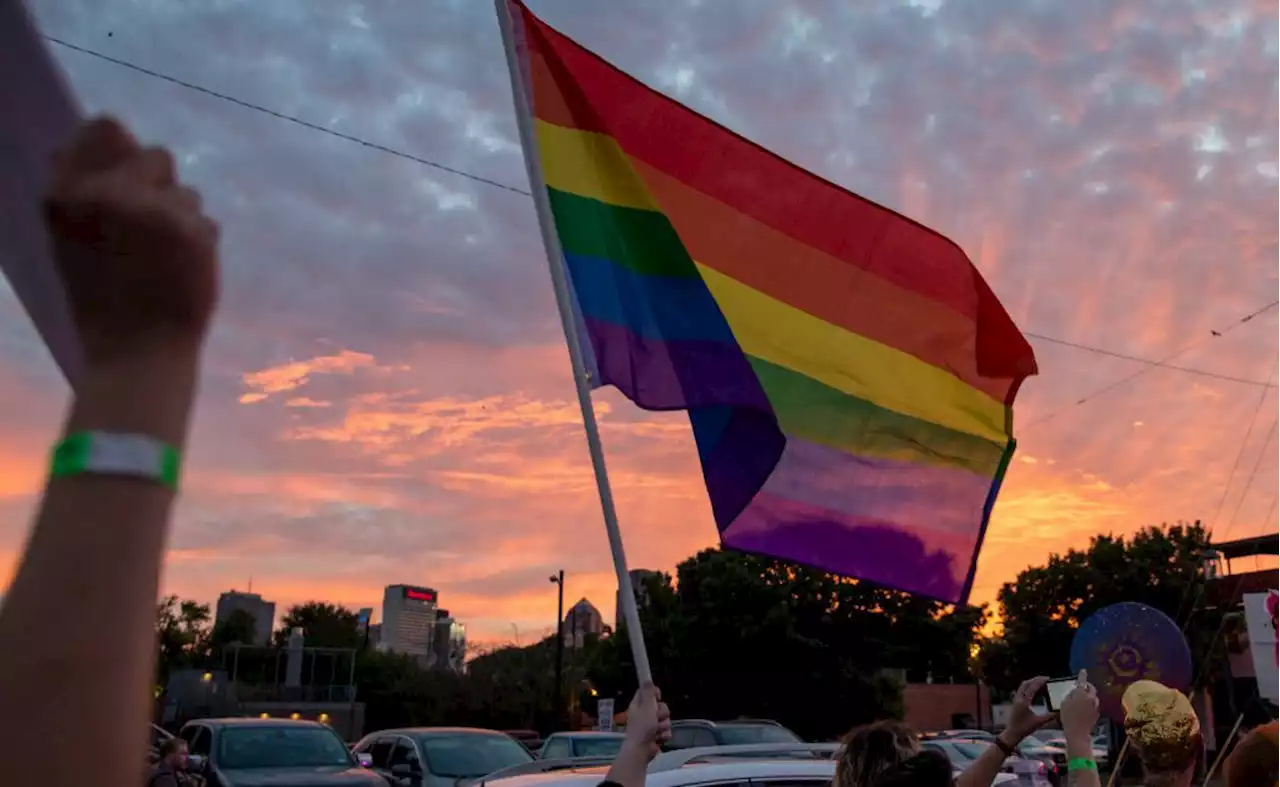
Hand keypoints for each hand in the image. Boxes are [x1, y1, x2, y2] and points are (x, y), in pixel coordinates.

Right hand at [43, 116, 218, 365]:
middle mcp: (113, 195)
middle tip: (151, 223)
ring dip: (180, 216)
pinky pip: (206, 221)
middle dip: (159, 185)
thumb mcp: (66, 244)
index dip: (121, 145)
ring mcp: (158, 212)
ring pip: (187, 192)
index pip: (105, 130)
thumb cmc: (98, 302)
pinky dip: (198, 242)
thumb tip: (69, 148)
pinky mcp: (196, 232)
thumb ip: (73, 193)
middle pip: (157, 156)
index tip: (126, 168)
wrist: (137, 352)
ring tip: (162, 256)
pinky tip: (182, 270)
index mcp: (70, 194)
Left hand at [621, 682, 671, 758]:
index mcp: (638, 705)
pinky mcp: (656, 736)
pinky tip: (659, 739)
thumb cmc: (642, 727)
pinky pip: (666, 731)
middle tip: (657, 717)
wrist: (641, 750)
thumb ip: (648, 693)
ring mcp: (651, 725)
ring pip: (665, 719)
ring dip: (664, 725)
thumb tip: (646, 678)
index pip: (646, 693)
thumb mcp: (646, 707)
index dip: (654, 693)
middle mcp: (644, 714)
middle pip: (660, 706)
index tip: (658, 696)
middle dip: (662, 712)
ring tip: (657, 731)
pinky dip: (664, 735)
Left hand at [1001, 675, 1054, 745]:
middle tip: (1045, 679)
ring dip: (1031, 683)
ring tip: (1041, 683)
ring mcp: (1016, 699)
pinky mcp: (1015, 702)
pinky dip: (1028, 687)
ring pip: (1023, 686)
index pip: (1032, 687)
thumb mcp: (1038, 722)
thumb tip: (1060, 712)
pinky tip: (1035, 691)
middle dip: (1035, 679)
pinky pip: (1022, 690)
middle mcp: (1018, 698)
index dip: (1039, 681)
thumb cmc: (1024, 728)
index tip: (1047, 678)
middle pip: (1025, 683)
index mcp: (1024, 701)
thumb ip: (1049, 717)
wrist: (1012, 733)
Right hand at [1060, 670, 1099, 738]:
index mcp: (1081, 693)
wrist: (1078, 732)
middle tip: (1081, 687)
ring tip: (1082, 699)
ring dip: (1089, 695)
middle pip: (1091, 688)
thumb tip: (1075, 692)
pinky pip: (1094, 704)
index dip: (1082, 675)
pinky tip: (1084, 708)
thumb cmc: (1068, 717)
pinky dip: (1090, 703)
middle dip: (1087, 686)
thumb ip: (1070, 695)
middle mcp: (1090, 698)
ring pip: (1093, 697)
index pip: (1082, 681)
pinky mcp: (1097, 713)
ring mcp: (1095, 706)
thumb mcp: (1064, 703)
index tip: (1083, 671)